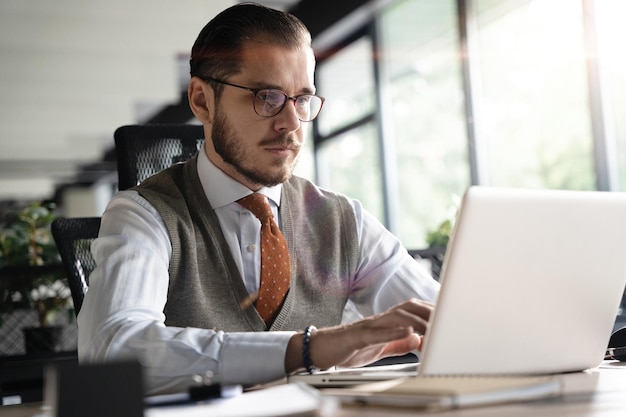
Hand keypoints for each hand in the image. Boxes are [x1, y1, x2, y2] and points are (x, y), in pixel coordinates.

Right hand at [285, 298, 433, 372]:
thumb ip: (397, 343)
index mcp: (385, 323)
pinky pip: (376, 332)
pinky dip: (392, 332)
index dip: (431, 311)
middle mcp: (378, 320)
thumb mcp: (379, 348)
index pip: (412, 311)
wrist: (319, 350)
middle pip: (408, 308)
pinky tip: (407, 332)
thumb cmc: (348, 348)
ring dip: (416, 321)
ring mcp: (367, 327)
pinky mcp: (356, 336)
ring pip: (395, 317)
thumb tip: (417, 337)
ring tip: (433, 327)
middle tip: (447, 319)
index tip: (450, 315)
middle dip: (429, 312)